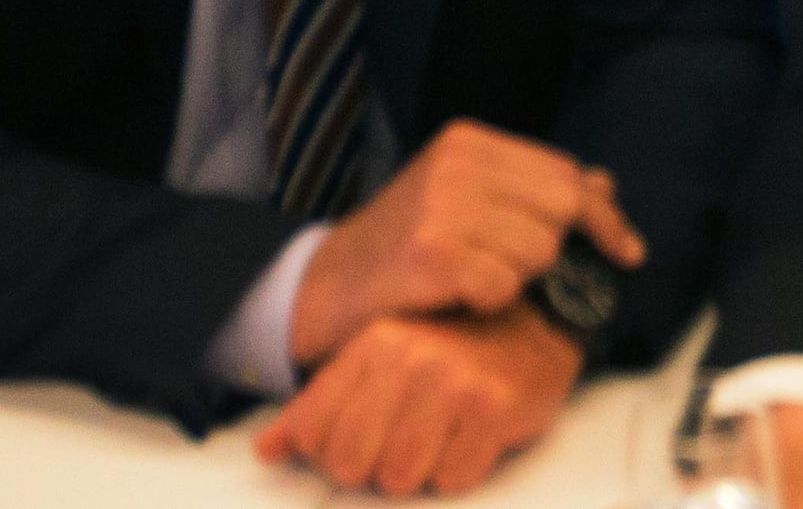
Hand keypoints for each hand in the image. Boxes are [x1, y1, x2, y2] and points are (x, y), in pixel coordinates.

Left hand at [255, 306, 581, 495]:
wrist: (536, 323)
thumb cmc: (448, 348)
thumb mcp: (378, 360)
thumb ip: (319, 405)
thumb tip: (266, 451)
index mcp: (374, 343)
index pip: (315, 434)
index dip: (333, 452)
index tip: (360, 438)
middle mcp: (411, 357)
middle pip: (352, 465)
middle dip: (373, 468)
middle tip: (402, 442)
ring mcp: (455, 382)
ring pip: (399, 478)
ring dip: (418, 473)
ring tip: (438, 438)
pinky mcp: (495, 409)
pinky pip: (452, 479)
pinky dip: (459, 470)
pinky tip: (471, 438)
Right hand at [284, 120, 646, 367]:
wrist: (326, 285)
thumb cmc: (406, 244)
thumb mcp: (467, 199)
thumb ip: (533, 190)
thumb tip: (604, 183)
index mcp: (468, 141)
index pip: (566, 174)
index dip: (604, 217)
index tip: (628, 250)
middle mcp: (455, 165)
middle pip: (559, 213)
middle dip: (547, 251)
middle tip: (502, 265)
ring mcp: (441, 207)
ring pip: (535, 254)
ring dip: (513, 280)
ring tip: (469, 277)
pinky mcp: (430, 255)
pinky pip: (502, 288)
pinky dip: (487, 302)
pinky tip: (455, 295)